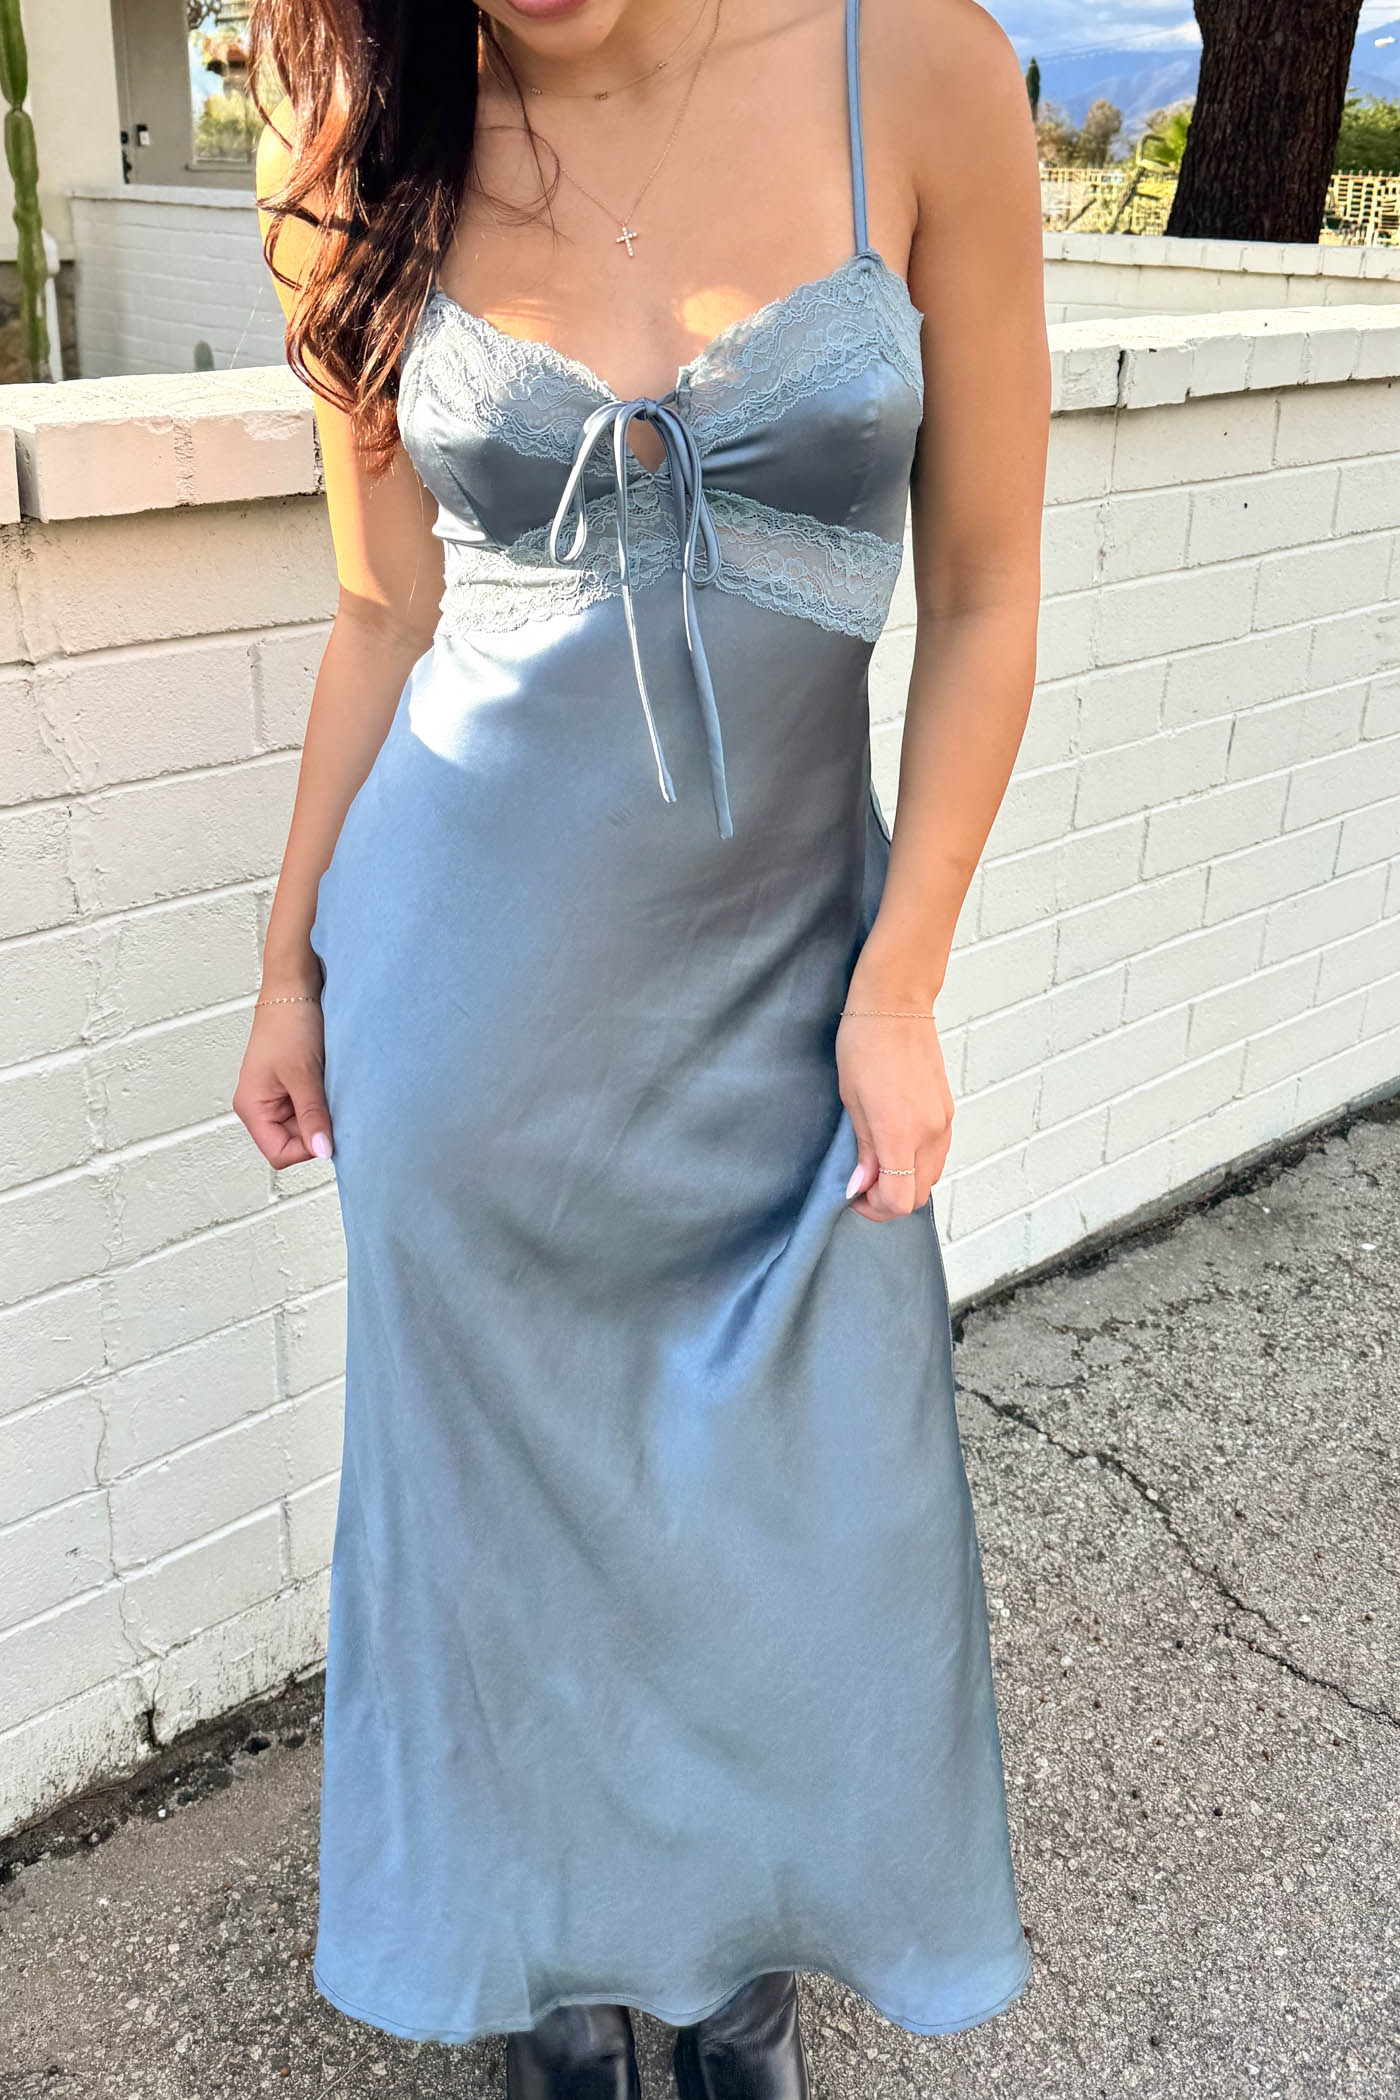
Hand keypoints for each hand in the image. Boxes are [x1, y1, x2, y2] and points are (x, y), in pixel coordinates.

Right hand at [233, 993, 333, 1167]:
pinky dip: (323, 1102)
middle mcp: (260, 1107)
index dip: (307, 1147)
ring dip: (321, 1113)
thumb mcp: (304, 1074)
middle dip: (316, 1128)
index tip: (328, 1128)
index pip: (280, 1153)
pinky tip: (328, 1083)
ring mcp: (276, 1098)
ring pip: (305, 1126)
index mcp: (252, 1108)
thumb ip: (313, 1115)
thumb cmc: (288, 1024)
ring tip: (326, 1087)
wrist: (294, 991)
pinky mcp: (291, 1088)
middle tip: (330, 1101)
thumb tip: (322, 1150)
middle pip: (293, 1142)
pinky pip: (310, 1108)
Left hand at [835, 1004, 953, 1221]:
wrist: (896, 1004)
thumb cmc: (864, 1044)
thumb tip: (861, 1186)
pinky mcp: (948, 1110)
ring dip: (906, 1182)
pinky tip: (895, 1146)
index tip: (853, 1195)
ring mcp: (944, 1122)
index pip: (899, 1200)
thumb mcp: (851, 1101)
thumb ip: (863, 1149)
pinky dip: (918, 1163)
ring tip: (876, 1164)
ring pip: (931, 1176)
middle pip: (919, 1195)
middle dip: (890, 1199)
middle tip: (862, 1184)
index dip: (875, 1208)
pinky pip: (937, 1154)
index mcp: (901, 1133)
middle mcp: (930, 1133)